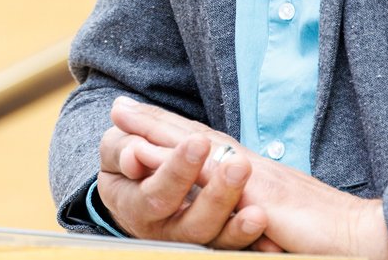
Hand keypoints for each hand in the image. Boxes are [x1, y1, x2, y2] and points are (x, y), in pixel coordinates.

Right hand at [96, 99, 267, 247]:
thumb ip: (124, 147)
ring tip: (258, 212)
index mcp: (136, 205)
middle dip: (216, 197)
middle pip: (192, 225)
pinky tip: (270, 235)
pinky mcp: (214, 241)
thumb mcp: (118, 149)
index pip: (157, 193)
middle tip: (238, 166)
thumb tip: (134, 153)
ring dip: (238, 228)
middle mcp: (165, 230)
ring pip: (216, 242)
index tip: (198, 141)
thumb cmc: (127, 160)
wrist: (136, 184)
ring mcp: (191, 239)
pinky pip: (235, 247)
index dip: (176, 169)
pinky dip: (254, 244)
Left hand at [109, 99, 387, 258]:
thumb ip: (256, 208)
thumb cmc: (327, 232)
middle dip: (153, 121)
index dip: (173, 130)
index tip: (142, 117)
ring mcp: (249, 177)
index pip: (207, 144)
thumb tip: (245, 214)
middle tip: (116, 105)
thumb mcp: (281, 216)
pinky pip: (206, 175)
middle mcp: (248, 167)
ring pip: (193, 148)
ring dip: (155, 132)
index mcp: (254, 172)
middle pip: (192, 136)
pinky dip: (175, 162)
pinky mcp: (254, 195)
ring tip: (120, 117)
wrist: (363, 234)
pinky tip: (148, 155)